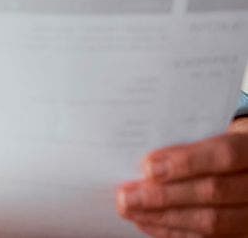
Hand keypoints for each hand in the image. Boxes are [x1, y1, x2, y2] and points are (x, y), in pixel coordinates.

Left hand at [117, 118, 247, 236]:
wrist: (245, 165)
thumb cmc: (218, 145)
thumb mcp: (209, 134)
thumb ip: (186, 147)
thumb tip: (148, 165)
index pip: (224, 155)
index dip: (186, 162)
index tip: (148, 166)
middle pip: (213, 192)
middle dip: (164, 195)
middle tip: (126, 195)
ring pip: (211, 221)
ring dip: (162, 216)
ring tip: (128, 208)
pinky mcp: (240, 233)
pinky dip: (171, 231)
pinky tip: (145, 221)